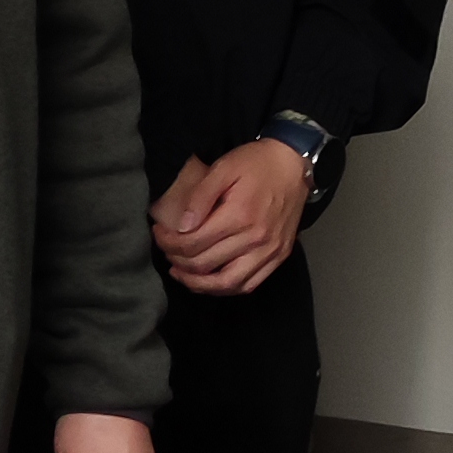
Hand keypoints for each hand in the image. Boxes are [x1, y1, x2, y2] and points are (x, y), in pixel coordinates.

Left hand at [151, 138, 310, 295]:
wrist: (293, 165)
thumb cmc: (256, 164)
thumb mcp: (223, 168)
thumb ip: (200, 197)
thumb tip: (182, 226)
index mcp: (239, 216)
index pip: (193, 243)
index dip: (168, 243)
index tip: (159, 234)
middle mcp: (256, 239)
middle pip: (205, 264)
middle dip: (177, 260)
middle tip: (166, 250)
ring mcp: (270, 251)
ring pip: (227, 283)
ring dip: (198, 283)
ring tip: (180, 273)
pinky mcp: (279, 257)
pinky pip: (249, 285)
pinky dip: (225, 288)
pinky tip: (209, 281)